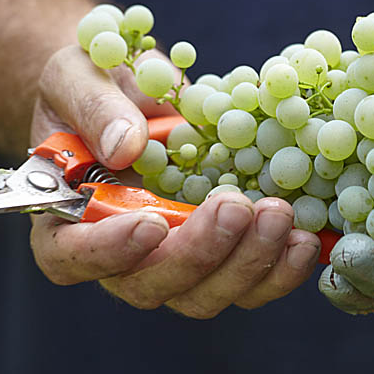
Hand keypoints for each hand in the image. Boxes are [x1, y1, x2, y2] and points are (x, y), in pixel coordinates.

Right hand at [28, 45, 320, 317]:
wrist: (134, 95)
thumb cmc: (92, 88)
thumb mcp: (78, 78)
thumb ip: (93, 108)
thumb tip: (124, 146)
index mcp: (66, 222)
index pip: (73, 257)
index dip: (110, 252)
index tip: (152, 223)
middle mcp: (118, 258)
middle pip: (151, 285)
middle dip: (199, 253)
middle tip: (238, 207)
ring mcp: (172, 264)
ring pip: (205, 295)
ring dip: (248, 264)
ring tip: (281, 215)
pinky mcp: (219, 259)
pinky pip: (248, 283)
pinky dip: (280, 269)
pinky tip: (306, 241)